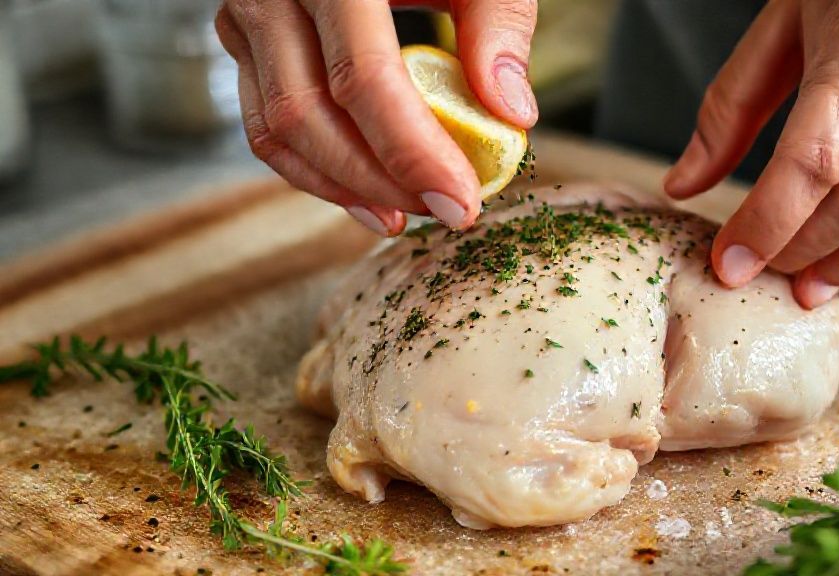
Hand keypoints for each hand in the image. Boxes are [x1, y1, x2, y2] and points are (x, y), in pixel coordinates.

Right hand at [215, 0, 537, 235]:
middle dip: (380, 182)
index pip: (364, 78)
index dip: (413, 153)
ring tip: (405, 214)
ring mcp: (246, 15)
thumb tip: (511, 115)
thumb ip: (498, 24)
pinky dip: (314, 170)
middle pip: (309, 115)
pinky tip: (365, 197)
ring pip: (277, 130)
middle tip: (443, 212)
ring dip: (344, 188)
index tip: (461, 203)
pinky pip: (265, 124)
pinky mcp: (244, 40)